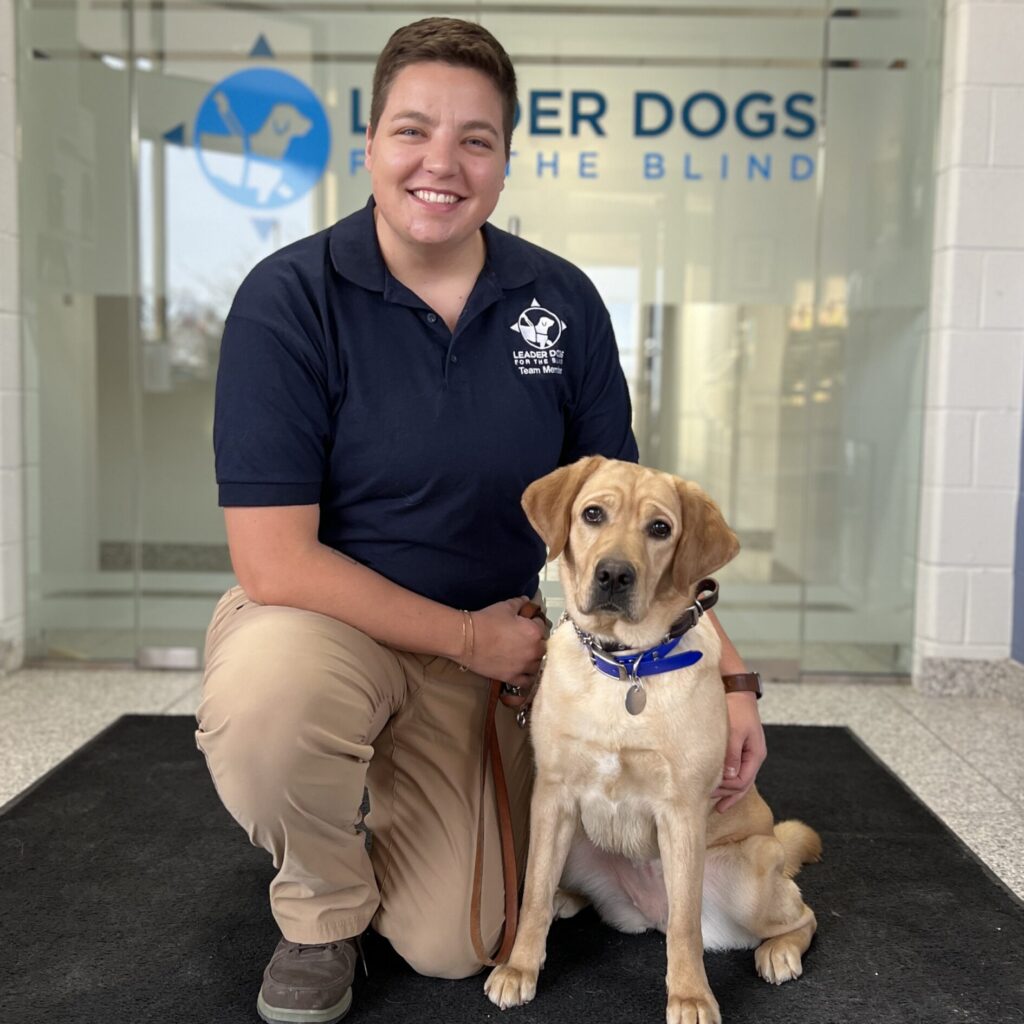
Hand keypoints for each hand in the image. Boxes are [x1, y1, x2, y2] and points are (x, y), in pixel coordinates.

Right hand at [465, 597, 545, 696]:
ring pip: (539, 666)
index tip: (528, 623)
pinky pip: (528, 682)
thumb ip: (520, 603)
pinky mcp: (512, 678)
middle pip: (544, 648)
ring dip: (536, 661)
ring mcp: (523, 666)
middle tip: (527, 640)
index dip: (535, 623)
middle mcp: (533, 651)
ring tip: (528, 657)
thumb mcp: (505, 607)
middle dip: (538, 643)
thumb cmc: (486, 621)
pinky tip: (525, 674)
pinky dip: (528, 678)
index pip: (542, 626)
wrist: (467, 639)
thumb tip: (526, 600)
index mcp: (534, 632)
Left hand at [711, 691, 766, 812]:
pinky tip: (717, 786)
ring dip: (727, 791)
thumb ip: (732, 755)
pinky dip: (726, 780)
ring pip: (739, 779)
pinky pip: (734, 770)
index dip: (726, 789)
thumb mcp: (735, 731)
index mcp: (755, 754)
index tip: (708, 790)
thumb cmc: (737, 708)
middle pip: (742, 785)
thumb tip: (728, 778)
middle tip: (707, 801)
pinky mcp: (738, 748)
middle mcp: (753, 757)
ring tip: (713, 803)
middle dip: (726, 795)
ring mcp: (746, 753)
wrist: (737, 689)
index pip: (742, 781)